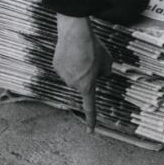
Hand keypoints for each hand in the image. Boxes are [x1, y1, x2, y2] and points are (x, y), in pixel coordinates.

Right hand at [52, 14, 111, 131]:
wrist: (75, 33)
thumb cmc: (93, 47)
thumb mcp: (107, 61)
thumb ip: (106, 72)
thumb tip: (101, 75)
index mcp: (87, 86)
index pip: (90, 106)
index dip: (91, 119)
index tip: (90, 131)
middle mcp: (73, 84)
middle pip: (83, 83)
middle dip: (88, 75)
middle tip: (92, 59)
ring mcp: (63, 75)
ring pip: (73, 75)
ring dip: (78, 68)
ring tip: (82, 53)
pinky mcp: (56, 65)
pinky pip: (65, 66)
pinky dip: (69, 61)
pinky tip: (72, 51)